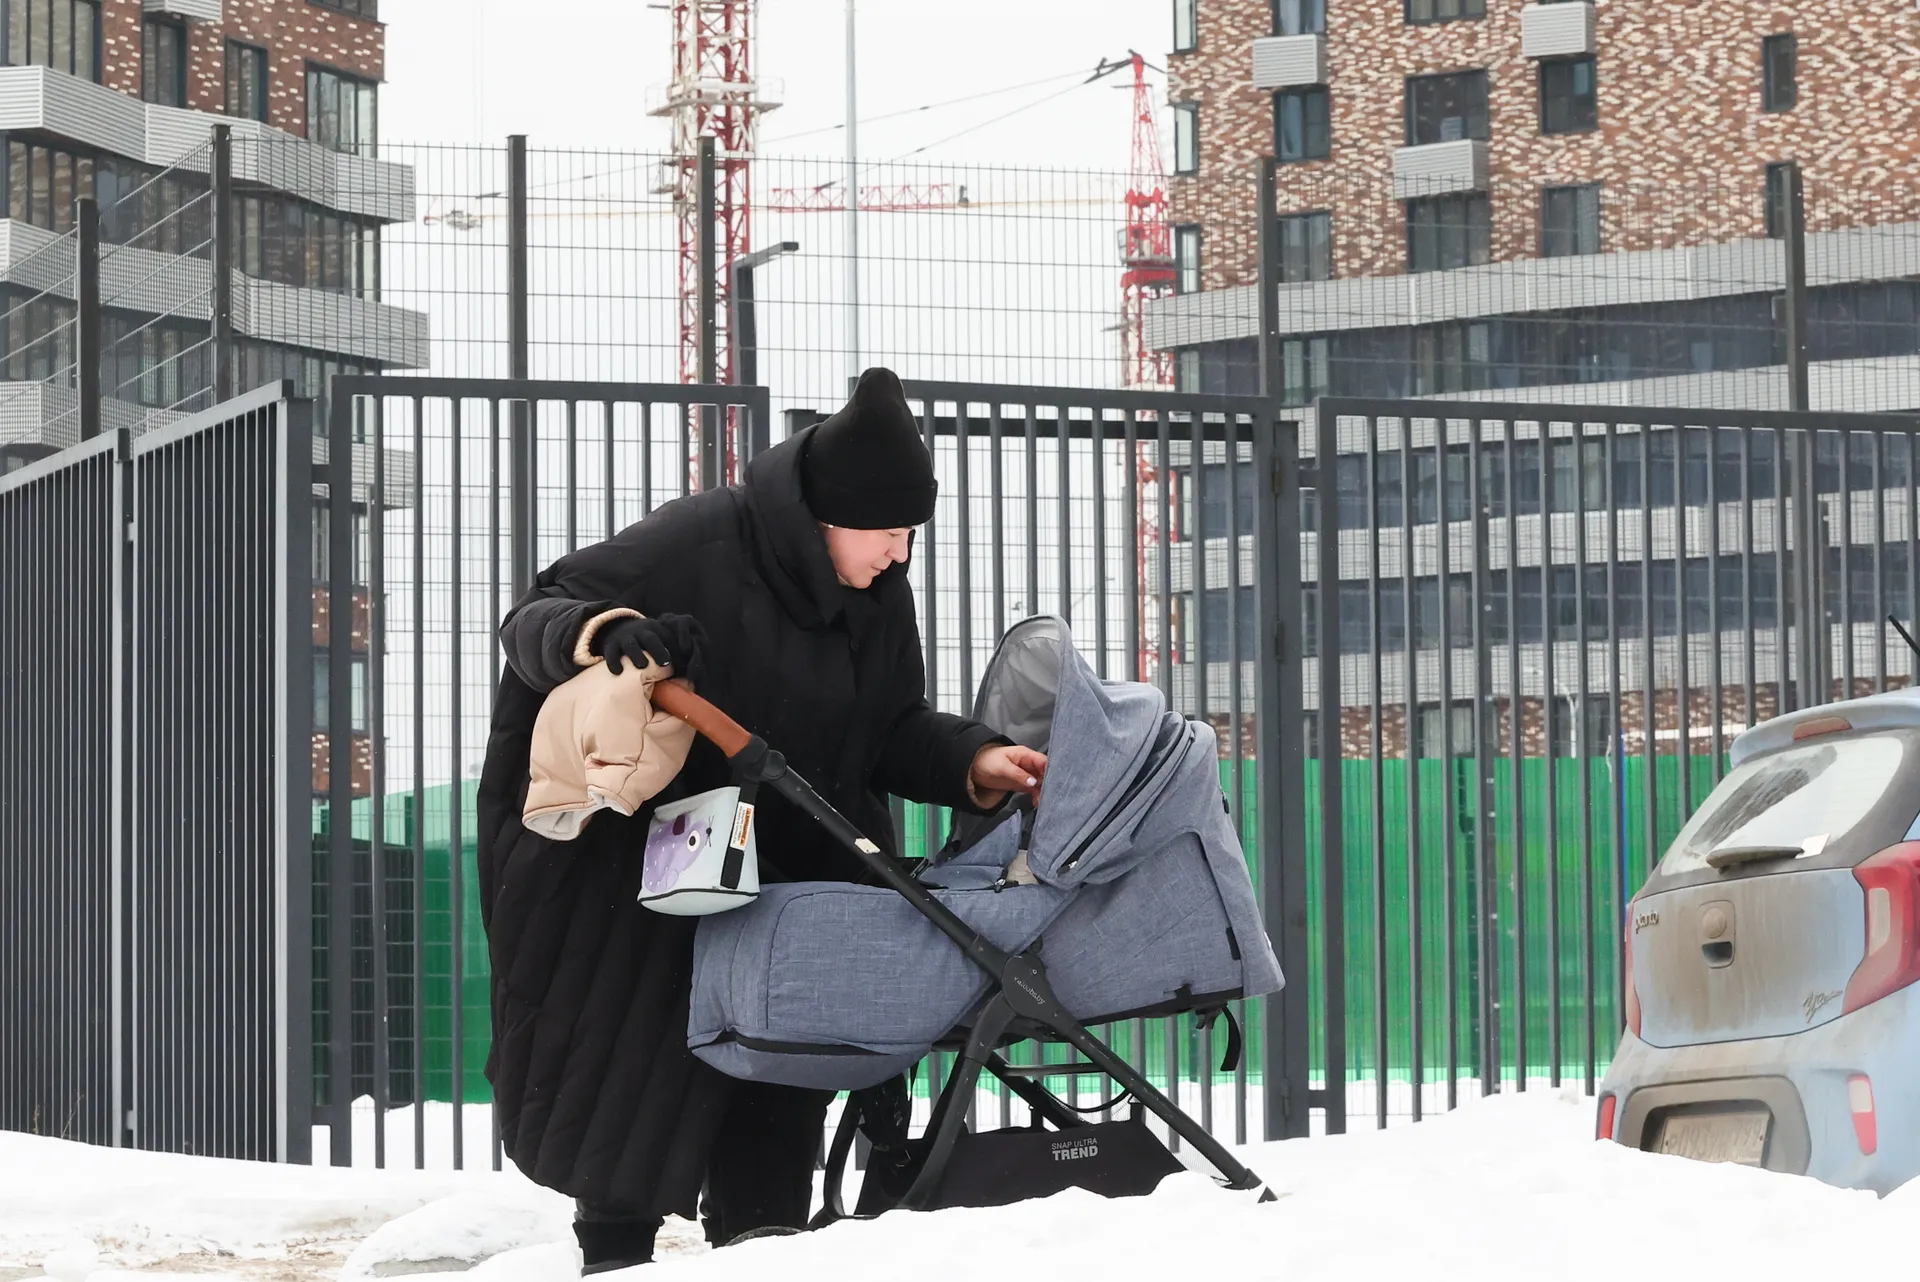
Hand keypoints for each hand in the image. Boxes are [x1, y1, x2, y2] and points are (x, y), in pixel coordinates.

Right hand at [592, 613, 707, 682]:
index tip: (683, 661)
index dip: (676, 648)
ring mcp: (625, 638)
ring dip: (637, 655)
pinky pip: (611, 652)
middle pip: (650, 639)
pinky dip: (613, 661)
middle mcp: (640, 632)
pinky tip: (617, 672)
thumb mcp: (659, 637)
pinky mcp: (610, 645)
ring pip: (630, 645)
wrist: (617, 628)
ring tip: (642, 666)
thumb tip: (691, 669)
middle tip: (666, 664)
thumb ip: (672, 649)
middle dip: (658, 650)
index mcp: (655, 630)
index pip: (667, 637)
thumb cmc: (645, 640)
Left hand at [970, 743, 1047, 805]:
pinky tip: (1036, 802)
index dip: (1050, 771)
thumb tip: (1034, 782)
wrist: (973, 769)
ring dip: (1042, 792)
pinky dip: (1036, 796)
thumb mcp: (1002, 767)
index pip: (1043, 762)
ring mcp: (1026, 774)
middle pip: (1044, 773)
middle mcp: (1028, 764)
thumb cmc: (987, 762)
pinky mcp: (1021, 784)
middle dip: (1048, 784)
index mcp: (1025, 755)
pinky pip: (1033, 789)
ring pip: (1040, 783)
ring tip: (1041, 802)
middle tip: (1049, 796)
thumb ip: (1018, 774)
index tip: (1053, 783)